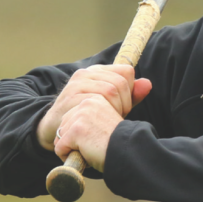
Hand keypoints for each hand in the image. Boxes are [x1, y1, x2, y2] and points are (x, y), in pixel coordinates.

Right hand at [37, 65, 151, 150]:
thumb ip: (131, 95)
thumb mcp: (113, 105)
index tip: (123, 106)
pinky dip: (102, 114)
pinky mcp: (70, 97)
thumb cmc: (88, 117)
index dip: (130, 90)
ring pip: (111, 90)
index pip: (126, 72)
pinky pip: (96, 101)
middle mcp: (86, 74)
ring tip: (107, 120)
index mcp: (97, 71)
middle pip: (120, 83)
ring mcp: (76, 84)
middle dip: (124, 103)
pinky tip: (97, 123)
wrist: (55, 129)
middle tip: (115, 116)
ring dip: (114, 109)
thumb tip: (148, 83)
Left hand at [53, 96, 123, 172]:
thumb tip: (140, 83)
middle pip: (63, 127)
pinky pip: (60, 149)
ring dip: (74, 149)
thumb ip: (101, 112)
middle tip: (97, 144)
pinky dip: (70, 157)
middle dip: (76, 141)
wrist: (128, 153)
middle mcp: (86, 103)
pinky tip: (88, 154)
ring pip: (61, 138)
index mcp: (95, 99)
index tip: (101, 137)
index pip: (71, 119)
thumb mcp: (108, 121)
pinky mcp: (76, 130)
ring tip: (94, 148)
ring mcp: (80, 116)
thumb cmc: (120, 142)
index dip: (83, 134)